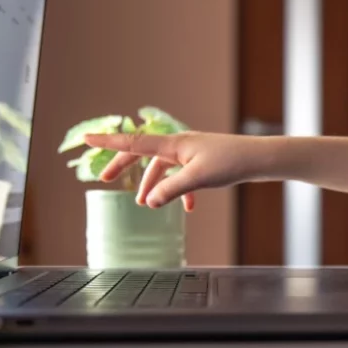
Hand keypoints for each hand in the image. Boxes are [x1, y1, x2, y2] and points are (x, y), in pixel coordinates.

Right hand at [84, 131, 268, 210]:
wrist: (260, 158)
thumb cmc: (232, 162)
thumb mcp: (198, 178)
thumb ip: (171, 190)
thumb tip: (148, 202)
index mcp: (174, 144)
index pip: (134, 143)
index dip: (109, 143)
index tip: (87, 139)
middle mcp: (180, 144)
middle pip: (143, 154)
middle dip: (124, 167)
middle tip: (105, 180)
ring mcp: (192, 152)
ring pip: (163, 167)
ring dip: (153, 184)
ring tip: (145, 204)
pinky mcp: (204, 160)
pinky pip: (183, 174)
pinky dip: (180, 190)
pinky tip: (188, 208)